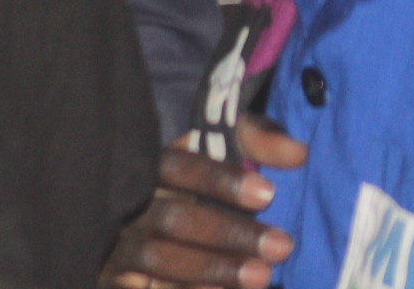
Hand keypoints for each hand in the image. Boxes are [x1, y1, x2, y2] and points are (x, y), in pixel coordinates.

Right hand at [103, 120, 305, 288]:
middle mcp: (126, 202)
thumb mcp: (223, 146)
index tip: (268, 194)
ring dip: (213, 268)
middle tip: (282, 245)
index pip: (177, 167)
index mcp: (146, 164)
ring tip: (263, 275)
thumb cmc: (195, 183)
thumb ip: (256, 141)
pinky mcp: (115, 278)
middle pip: (173, 218)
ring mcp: (118, 242)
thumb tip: (298, 153)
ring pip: (159, 257)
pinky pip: (148, 288)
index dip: (220, 181)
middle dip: (230, 234)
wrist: (145, 222)